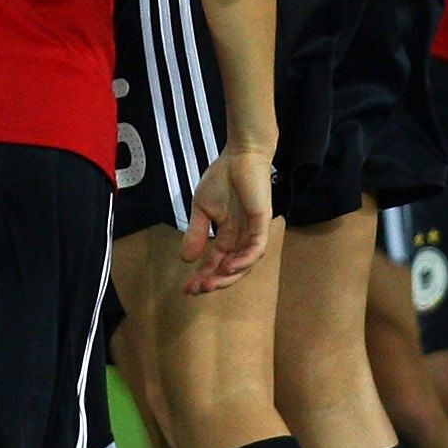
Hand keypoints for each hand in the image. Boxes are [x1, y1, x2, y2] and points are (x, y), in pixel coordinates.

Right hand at [181, 141, 276, 292]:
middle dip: (213, 281)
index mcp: (228, 235)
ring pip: (244, 264)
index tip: (186, 289)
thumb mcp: (201, 208)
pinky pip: (256, 248)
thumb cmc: (222, 178)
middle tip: (196, 290)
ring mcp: (253, 232)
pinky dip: (244, 260)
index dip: (202, 276)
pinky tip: (229, 267)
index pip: (216, 262)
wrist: (240, 156)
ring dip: (228, 276)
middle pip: (230, 269)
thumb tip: (185, 259)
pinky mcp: (262, 223)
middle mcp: (242, 238)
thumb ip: (195, 232)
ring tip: (210, 284)